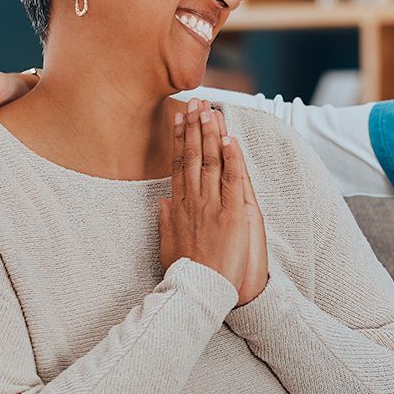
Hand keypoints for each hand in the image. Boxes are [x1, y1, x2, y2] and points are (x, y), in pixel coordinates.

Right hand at [158, 100, 267, 298]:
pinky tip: (228, 138)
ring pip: (210, 162)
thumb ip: (166, 220)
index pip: (178, 164)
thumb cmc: (186, 272)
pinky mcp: (231, 214)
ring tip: (209, 109)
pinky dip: (230, 158)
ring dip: (210, 134)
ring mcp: (211, 205)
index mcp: (179, 206)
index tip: (179, 118)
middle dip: (194, 126)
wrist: (199, 291)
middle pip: (192, 156)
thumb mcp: (168, 243)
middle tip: (195, 101)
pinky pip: (231, 180)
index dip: (179, 139)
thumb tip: (162, 202)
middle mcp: (193, 200)